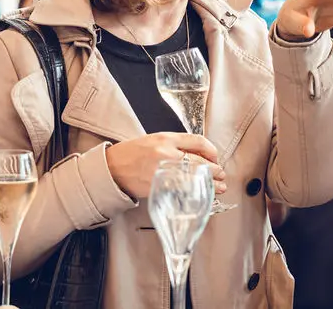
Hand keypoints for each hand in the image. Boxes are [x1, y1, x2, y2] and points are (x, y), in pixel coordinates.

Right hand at [104, 132, 226, 199]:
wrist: (111, 169)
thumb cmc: (132, 153)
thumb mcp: (154, 140)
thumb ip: (176, 145)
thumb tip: (199, 154)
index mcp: (166, 138)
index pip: (198, 141)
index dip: (212, 150)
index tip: (215, 157)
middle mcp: (166, 152)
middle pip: (200, 160)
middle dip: (214, 169)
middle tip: (221, 174)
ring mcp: (163, 170)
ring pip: (194, 176)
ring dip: (210, 182)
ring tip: (219, 186)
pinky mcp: (158, 186)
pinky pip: (182, 189)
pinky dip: (194, 191)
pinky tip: (201, 194)